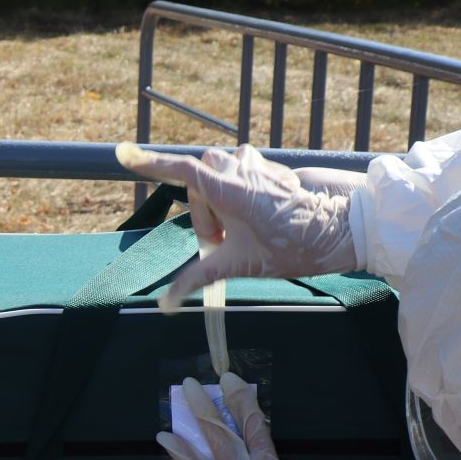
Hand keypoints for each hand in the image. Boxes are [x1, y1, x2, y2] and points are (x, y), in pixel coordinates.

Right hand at [119, 144, 358, 311]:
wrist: (337, 232)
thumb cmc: (289, 247)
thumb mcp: (236, 265)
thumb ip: (196, 278)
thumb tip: (165, 305)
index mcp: (229, 189)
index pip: (181, 171)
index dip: (151, 163)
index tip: (123, 154)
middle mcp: (239, 169)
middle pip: (198, 181)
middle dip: (203, 210)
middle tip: (222, 240)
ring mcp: (254, 163)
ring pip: (216, 174)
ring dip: (219, 201)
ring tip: (240, 229)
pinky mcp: (266, 165)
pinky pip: (236, 173)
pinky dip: (236, 195)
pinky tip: (256, 217)